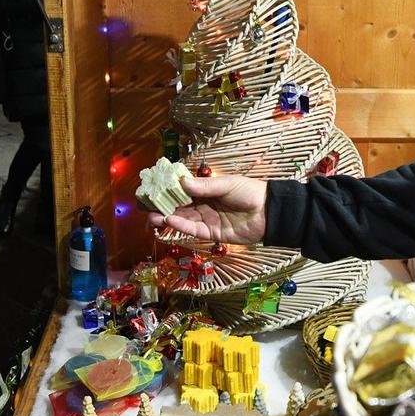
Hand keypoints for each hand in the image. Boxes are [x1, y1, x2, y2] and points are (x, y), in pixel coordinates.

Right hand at [148, 172, 268, 244]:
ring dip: (166, 217)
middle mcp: (203, 204)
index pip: (182, 189)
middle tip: (145, 205)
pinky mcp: (211, 233)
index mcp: (206, 190)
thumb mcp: (227, 184)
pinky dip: (180, 225)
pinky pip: (193, 229)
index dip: (166, 189)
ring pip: (182, 218)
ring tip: (152, 216)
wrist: (269, 213)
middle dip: (161, 205)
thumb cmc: (250, 192)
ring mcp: (206, 219)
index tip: (151, 188)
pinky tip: (169, 220)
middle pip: (177, 205)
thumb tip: (182, 182)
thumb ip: (205, 186)